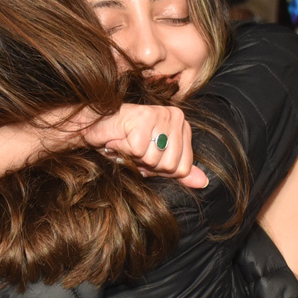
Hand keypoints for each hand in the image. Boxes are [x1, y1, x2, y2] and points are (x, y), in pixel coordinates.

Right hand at [76, 104, 207, 188]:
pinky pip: (138, 151)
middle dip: (147, 165)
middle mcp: (176, 116)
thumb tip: (203, 183)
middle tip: (134, 150)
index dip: (161, 170)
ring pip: (154, 159)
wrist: (94, 127)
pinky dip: (123, 150)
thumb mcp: (156, 160)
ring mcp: (161, 115)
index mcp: (183, 125)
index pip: (183, 168)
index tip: (147, 156)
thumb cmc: (125, 142)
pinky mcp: (145, 117)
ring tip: (126, 143)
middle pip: (169, 166)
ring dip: (134, 158)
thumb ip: (179, 170)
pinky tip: (118, 139)